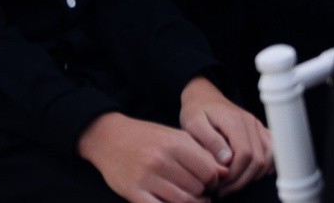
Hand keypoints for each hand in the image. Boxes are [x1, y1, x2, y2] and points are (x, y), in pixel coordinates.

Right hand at [78, 111, 223, 202]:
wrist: (109, 138)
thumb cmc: (146, 137)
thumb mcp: (174, 136)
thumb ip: (200, 152)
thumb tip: (224, 172)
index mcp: (175, 144)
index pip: (208, 171)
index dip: (214, 180)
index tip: (211, 182)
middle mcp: (161, 161)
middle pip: (197, 188)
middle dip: (203, 193)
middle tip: (201, 192)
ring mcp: (146, 179)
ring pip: (183, 201)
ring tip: (192, 199)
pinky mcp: (134, 193)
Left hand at [179, 77, 272, 193]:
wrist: (203, 96)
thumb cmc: (196, 111)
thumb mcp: (194, 124)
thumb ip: (210, 141)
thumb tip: (227, 160)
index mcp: (234, 121)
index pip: (245, 154)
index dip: (235, 174)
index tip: (219, 183)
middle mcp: (250, 123)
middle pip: (258, 159)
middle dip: (242, 180)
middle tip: (223, 188)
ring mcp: (257, 126)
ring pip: (268, 157)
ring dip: (253, 176)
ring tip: (233, 183)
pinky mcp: (259, 131)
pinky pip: (271, 151)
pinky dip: (264, 166)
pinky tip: (249, 174)